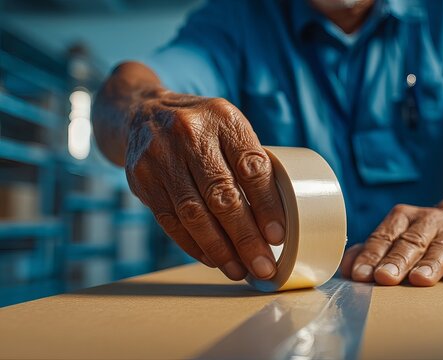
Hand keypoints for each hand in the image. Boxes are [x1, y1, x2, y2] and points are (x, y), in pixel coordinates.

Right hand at [125, 91, 284, 280]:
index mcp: (223, 118)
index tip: (277, 237)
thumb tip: (275, 218)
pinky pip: (170, 221)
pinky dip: (194, 245)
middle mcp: (189, 134)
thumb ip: (250, 162)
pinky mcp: (142, 179)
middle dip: (245, 238)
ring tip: (239, 270)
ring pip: (194, 214)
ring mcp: (161, 156)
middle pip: (222, 195)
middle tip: (263, 266)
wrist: (145, 112)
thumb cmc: (203, 128)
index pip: (251, 167)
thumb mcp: (230, 127)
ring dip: (220, 249)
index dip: (266, 205)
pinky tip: (212, 259)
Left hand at [340, 204, 442, 285]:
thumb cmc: (418, 236)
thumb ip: (370, 250)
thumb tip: (346, 269)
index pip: (383, 236)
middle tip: (384, 278)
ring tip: (420, 280)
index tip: (361, 275)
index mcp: (402, 217)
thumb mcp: (394, 235)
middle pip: (410, 241)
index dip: (371, 255)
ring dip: (431, 264)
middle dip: (397, 260)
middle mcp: (427, 221)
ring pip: (441, 248)